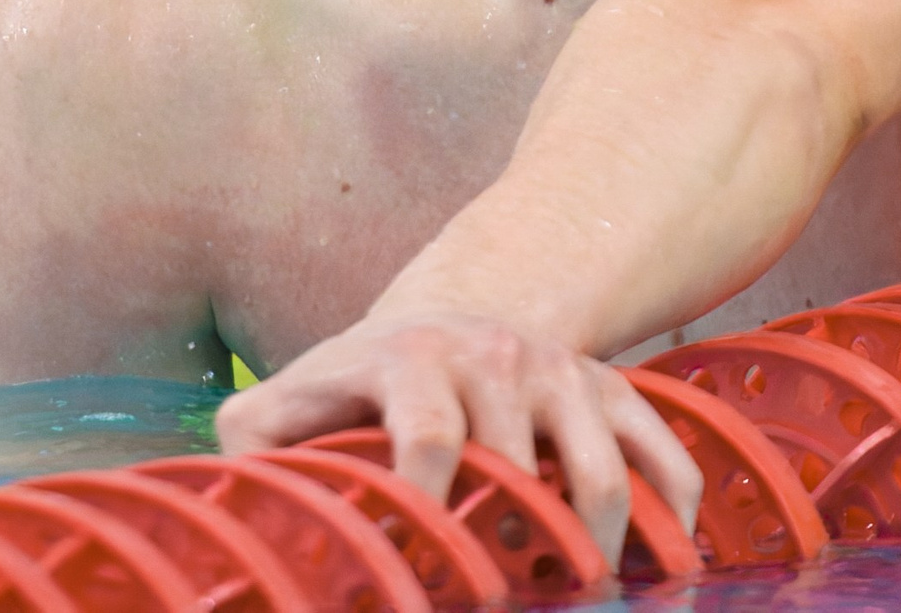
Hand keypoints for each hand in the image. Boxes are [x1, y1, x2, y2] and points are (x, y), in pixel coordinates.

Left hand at [210, 311, 700, 564]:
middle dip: (516, 548)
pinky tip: (657, 570)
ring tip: (576, 602)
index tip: (429, 580)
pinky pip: (662, 451)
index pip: (428, 434)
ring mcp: (561, 368)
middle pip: (521, 467)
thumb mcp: (293, 398)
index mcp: (409, 357)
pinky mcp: (613, 386)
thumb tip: (228, 507)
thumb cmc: (356, 383)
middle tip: (504, 604)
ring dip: (595, 547)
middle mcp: (492, 354)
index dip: (429, 505)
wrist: (449, 316)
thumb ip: (253, 444)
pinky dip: (671, 513)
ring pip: (599, 469)